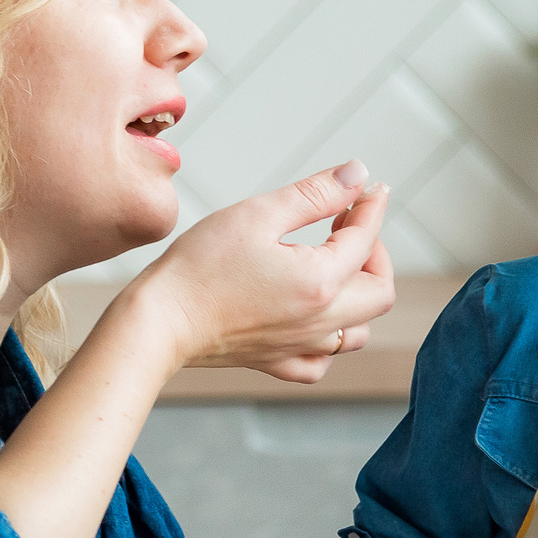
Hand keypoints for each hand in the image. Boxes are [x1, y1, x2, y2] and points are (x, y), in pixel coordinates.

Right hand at [121, 160, 395, 383]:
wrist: (158, 322)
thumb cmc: (199, 266)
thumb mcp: (258, 214)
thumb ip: (314, 194)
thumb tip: (357, 175)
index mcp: (321, 281)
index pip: (366, 240)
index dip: (371, 207)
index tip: (368, 188)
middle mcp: (319, 321)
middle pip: (379, 292)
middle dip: (374, 253)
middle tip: (348, 225)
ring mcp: (299, 347)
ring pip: (357, 331)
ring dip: (358, 296)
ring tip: (333, 266)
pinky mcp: (275, 362)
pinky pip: (321, 361)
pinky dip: (328, 339)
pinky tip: (310, 317)